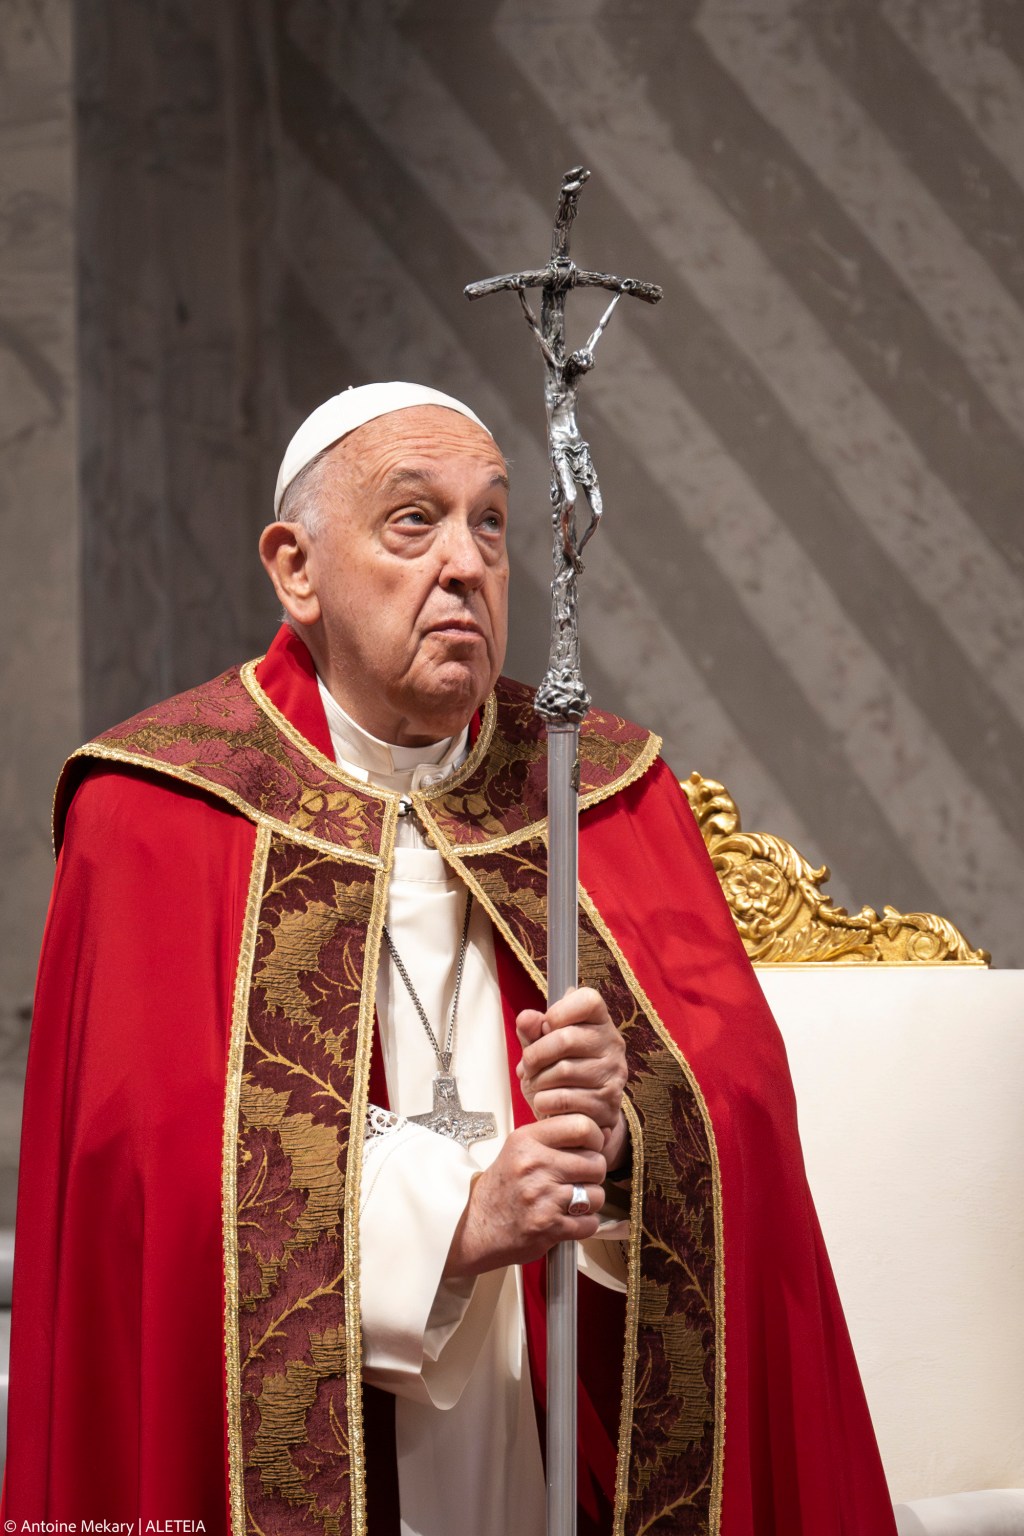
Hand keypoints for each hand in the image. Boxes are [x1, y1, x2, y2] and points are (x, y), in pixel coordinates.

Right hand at [443, 1115, 606, 1278]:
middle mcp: (534, 1165)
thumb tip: (607, 1131)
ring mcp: (542, 1197)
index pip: (582, 1126)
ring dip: (589, 1202)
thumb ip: (558, 1138)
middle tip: (577, 1179)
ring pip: (597, 1195)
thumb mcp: (520, 1149)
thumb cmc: (502, 1188)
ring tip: (570, 1201)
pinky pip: (590, 1223)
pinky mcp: (549, 1227)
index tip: (591, 1148)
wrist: (476, 1226)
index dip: (595, 1138)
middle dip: (593, 1174)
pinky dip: (584, 1225)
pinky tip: (567, 1220)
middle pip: (596, 1163)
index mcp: (527, 1140)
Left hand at [516, 986, 628, 1171]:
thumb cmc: (560, 1074)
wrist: (581, 1116)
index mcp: (600, 1021)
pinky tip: (546, 1101)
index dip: (558, 1012)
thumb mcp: (542, 1048)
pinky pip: (564, 1099)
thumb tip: (526, 1018)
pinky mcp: (607, 1103)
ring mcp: (613, 1074)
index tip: (545, 1028)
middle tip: (528, 1066)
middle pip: (566, 1038)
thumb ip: (532, 1031)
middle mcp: (613, 1044)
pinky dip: (544, 1102)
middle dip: (535, 1055)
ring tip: (537, 1085)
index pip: (588, 1000)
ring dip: (538, 1081)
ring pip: (563, 1071)